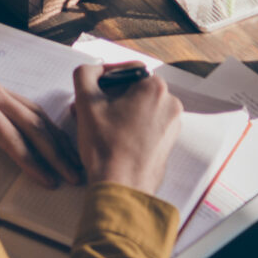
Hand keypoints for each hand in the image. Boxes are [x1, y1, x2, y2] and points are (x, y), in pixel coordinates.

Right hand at [71, 63, 182, 196]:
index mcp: (155, 88)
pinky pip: (146, 126)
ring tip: (97, 128)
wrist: (121, 188)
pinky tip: (111, 141)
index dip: (103, 79)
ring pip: (139, 108)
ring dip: (117, 113)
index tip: (90, 94)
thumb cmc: (106, 148)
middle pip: (133, 90)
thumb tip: (93, 69)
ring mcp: (172, 125)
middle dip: (109, 98)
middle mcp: (170, 104)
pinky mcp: (167, 143)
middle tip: (88, 112)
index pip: (126, 70)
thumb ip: (85, 74)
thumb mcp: (86, 102)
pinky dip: (129, 128)